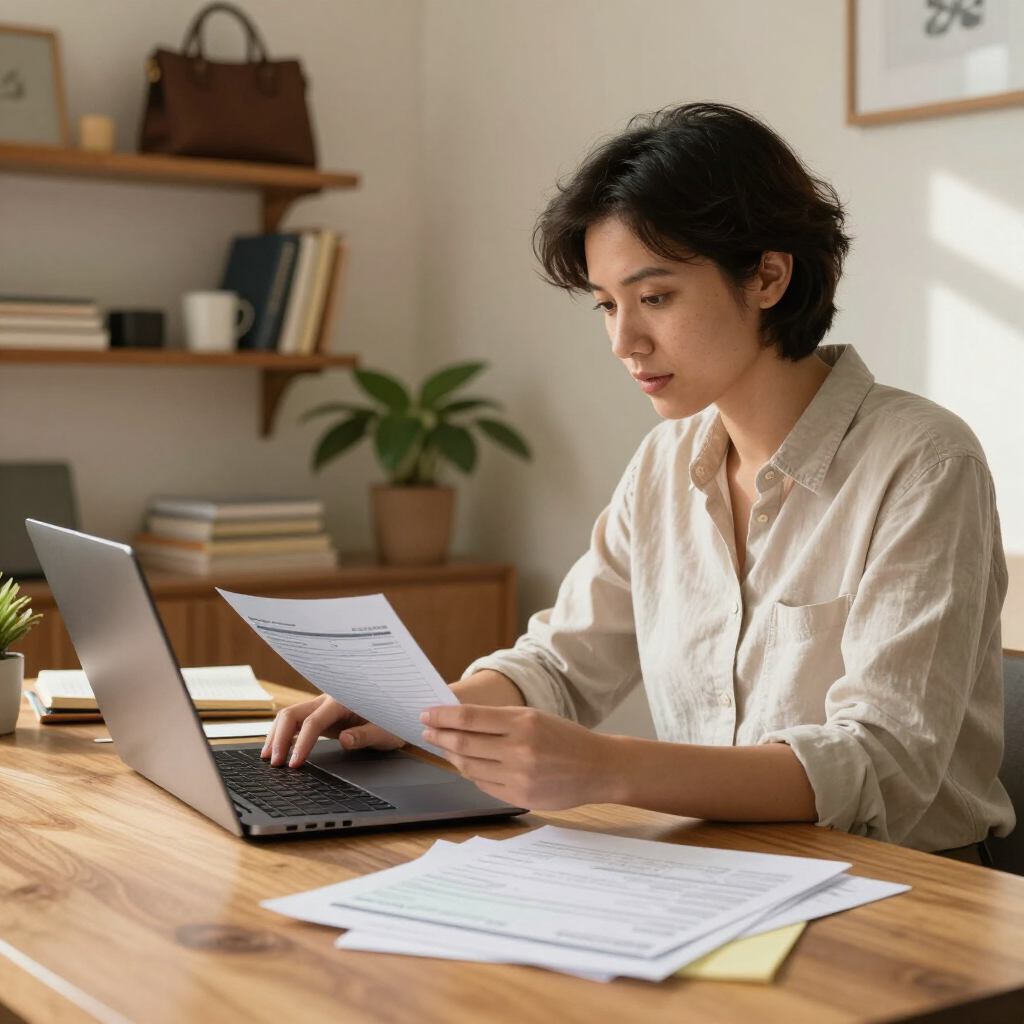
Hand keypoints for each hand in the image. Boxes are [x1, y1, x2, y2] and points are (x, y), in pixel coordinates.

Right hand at [261, 694, 403, 767]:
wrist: (396, 712)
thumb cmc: (392, 722)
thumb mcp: (384, 732)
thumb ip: (365, 735)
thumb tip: (344, 739)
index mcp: (342, 700)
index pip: (313, 722)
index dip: (301, 743)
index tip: (294, 763)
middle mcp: (327, 700)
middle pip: (292, 713)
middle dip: (278, 737)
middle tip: (274, 762)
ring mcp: (321, 706)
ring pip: (289, 716)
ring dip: (276, 735)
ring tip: (269, 758)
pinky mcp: (320, 715)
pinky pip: (296, 722)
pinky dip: (283, 734)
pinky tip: (277, 750)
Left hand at [419, 704, 617, 810]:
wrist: (599, 768)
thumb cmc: (566, 739)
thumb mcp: (535, 718)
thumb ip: (499, 720)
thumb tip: (459, 722)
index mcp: (522, 722)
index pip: (469, 718)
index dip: (442, 716)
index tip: (427, 713)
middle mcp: (519, 749)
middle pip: (463, 743)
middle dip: (438, 736)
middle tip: (426, 731)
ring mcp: (519, 776)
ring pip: (469, 767)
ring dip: (451, 756)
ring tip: (443, 748)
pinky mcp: (520, 797)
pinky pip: (483, 785)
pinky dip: (471, 774)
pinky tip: (466, 766)